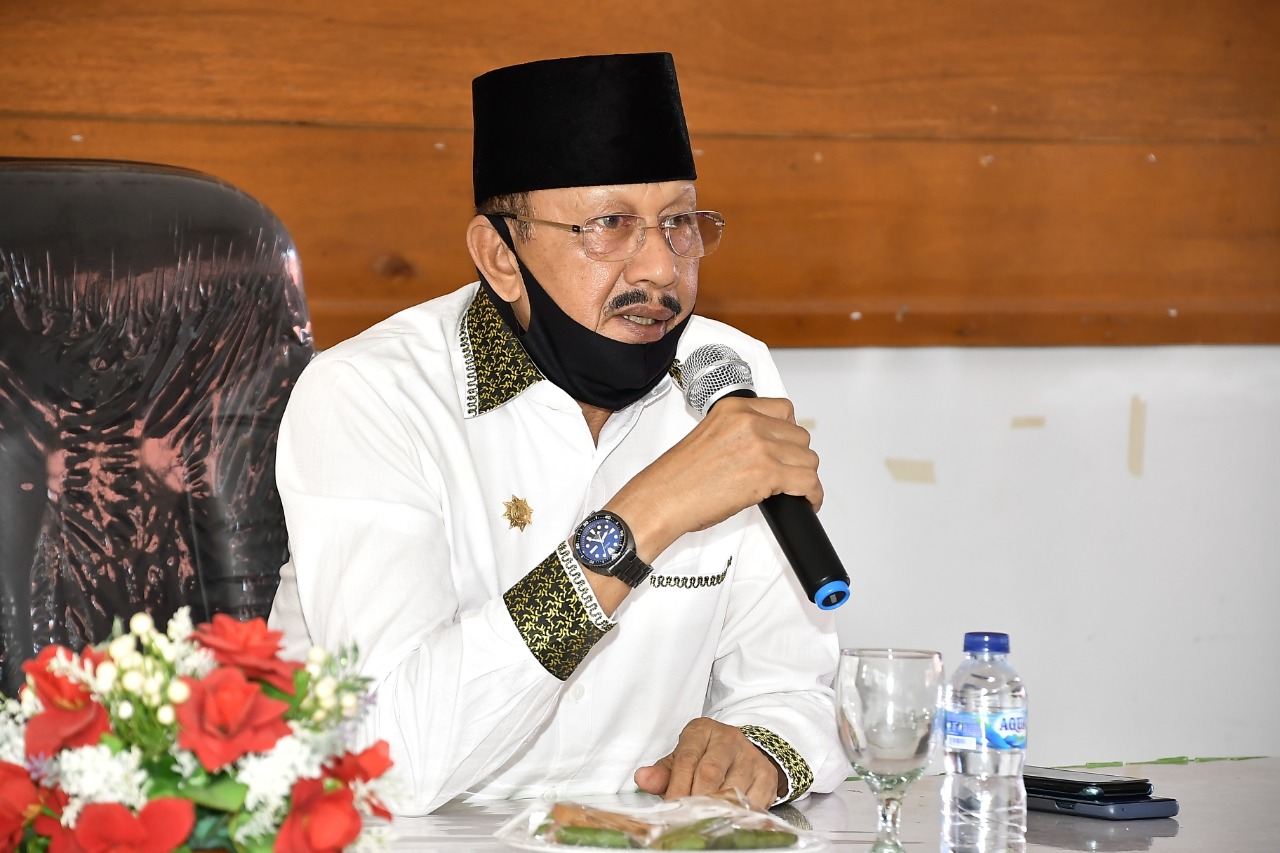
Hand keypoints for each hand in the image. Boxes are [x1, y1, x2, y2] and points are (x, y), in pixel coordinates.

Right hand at [607, 395, 821, 562]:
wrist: (662, 499)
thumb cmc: (678, 477)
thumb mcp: (709, 436)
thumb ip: (739, 433)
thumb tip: (765, 447)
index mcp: (733, 408)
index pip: (784, 410)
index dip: (789, 432)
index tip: (787, 446)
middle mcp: (749, 422)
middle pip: (800, 436)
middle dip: (796, 457)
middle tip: (787, 473)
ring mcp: (760, 447)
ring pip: (808, 459)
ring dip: (804, 476)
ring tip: (795, 490)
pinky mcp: (767, 474)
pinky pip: (809, 482)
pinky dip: (813, 495)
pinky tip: (807, 502)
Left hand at [634, 717, 782, 811]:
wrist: (740, 753)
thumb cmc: (704, 757)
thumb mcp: (681, 759)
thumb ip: (662, 772)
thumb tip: (642, 778)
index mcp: (702, 731)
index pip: (687, 759)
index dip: (677, 786)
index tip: (670, 806)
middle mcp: (728, 739)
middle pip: (709, 773)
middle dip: (696, 799)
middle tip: (686, 818)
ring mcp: (749, 756)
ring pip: (732, 787)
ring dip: (717, 809)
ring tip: (705, 822)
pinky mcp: (766, 774)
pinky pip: (754, 800)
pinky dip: (740, 814)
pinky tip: (729, 820)